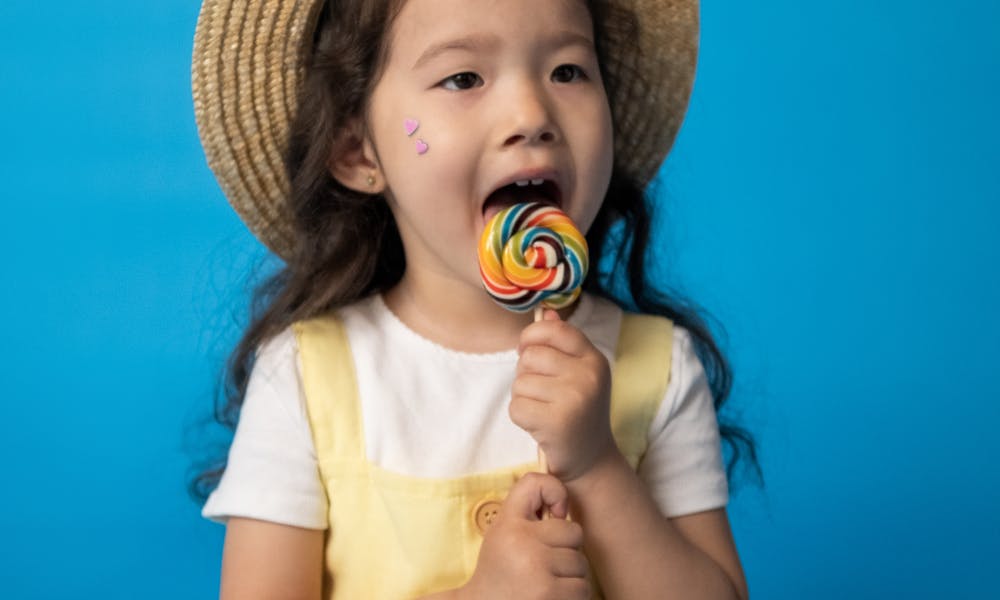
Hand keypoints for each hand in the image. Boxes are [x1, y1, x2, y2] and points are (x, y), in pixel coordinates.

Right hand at [461, 473, 589, 599]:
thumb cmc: (499, 572)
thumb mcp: (502, 534)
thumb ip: (527, 513)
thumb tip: (564, 509)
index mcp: (508, 525)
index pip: (535, 483)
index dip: (555, 492)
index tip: (556, 513)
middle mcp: (522, 542)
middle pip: (573, 532)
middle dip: (565, 550)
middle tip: (543, 564)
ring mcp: (537, 569)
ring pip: (581, 563)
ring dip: (570, 576)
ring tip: (546, 584)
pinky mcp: (550, 594)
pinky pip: (582, 587)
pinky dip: (572, 596)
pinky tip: (552, 597)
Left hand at [510, 309, 615, 481]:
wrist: (591, 459)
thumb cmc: (577, 411)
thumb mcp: (578, 374)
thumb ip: (562, 343)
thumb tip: (546, 312)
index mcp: (594, 359)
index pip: (555, 330)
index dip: (532, 337)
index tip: (527, 351)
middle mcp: (588, 375)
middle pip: (530, 356)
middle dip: (526, 374)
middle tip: (543, 394)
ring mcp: (575, 398)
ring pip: (520, 383)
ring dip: (523, 398)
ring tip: (544, 411)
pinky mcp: (557, 422)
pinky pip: (516, 407)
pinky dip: (521, 418)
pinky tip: (539, 426)